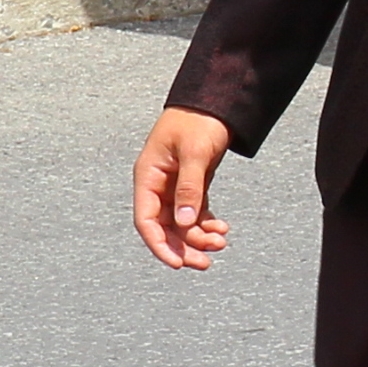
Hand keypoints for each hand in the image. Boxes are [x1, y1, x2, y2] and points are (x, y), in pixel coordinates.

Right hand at [133, 108, 234, 269]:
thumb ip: (189, 187)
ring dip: (198, 237)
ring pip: (181, 223)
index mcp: (148, 176)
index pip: (146, 220)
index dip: (159, 245)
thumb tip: (184, 221)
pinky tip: (222, 229)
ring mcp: (174, 186)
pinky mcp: (191, 184)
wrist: (214, 103)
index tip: (177, 263)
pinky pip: (195, 212)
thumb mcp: (194, 153)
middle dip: (184, 247)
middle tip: (205, 262)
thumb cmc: (198, 121)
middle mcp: (158, 185)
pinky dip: (206, 224)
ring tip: (221, 242)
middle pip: (164, 227)